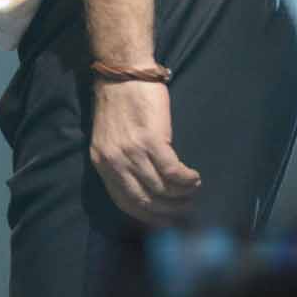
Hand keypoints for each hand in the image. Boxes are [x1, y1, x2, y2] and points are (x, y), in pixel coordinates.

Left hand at [90, 79, 199, 225]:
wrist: (122, 75)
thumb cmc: (119, 105)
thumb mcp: (109, 139)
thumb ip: (120, 163)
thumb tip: (144, 189)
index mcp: (102, 163)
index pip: (124, 202)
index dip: (148, 216)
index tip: (166, 221)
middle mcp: (114, 161)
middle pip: (145, 200)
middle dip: (168, 211)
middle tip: (186, 210)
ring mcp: (132, 151)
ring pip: (162, 188)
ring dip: (182, 196)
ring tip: (193, 192)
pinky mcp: (152, 140)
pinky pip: (173, 172)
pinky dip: (187, 180)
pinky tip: (194, 178)